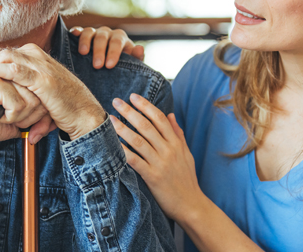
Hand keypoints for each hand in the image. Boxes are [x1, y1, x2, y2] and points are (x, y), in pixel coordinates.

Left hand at [0, 44, 106, 140]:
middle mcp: (37, 55)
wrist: (85, 115)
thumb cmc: (65, 109)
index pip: (2, 56)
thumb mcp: (41, 98)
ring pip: (2, 57)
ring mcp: (40, 64)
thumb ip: (26, 99)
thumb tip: (18, 120)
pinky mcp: (40, 77)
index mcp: (36, 57)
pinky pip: (11, 69)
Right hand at [0, 76, 50, 154]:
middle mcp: (10, 73)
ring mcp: (1, 74)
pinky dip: (10, 117)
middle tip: (10, 121)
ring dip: (20, 117)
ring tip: (2, 118)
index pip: (42, 94)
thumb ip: (31, 119)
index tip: (23, 123)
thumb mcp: (15, 123)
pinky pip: (18, 103)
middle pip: (40, 96)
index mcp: (15, 78)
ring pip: (32, 99)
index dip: (38, 114)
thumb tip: (45, 123)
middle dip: (30, 117)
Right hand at [70, 26, 144, 68]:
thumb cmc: (121, 64)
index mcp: (119, 37)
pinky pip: (78, 31)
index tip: (110, 66)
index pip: (117, 42)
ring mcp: (93, 33)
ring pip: (89, 32)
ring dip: (85, 41)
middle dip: (99, 51)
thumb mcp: (131, 62)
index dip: (114, 53)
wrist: (109, 63)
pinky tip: (72, 35)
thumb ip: (137, 57)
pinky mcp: (81, 35)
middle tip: (97, 66)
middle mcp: (106, 33)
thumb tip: (140, 48)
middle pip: (102, 38)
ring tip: (83, 53)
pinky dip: (75, 32)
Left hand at [110, 94, 205, 222]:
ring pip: (138, 141)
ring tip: (110, 119)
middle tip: (116, 101)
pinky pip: (135, 161)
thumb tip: (170, 114)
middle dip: (130, 112)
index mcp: (176, 143)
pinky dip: (123, 151)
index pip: (160, 118)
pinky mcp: (153, 177)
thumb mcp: (186, 154)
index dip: (146, 105)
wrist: (192, 205)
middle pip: (146, 126)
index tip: (133, 96)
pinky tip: (113, 144)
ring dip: (122, 128)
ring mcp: (160, 163)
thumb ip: (178, 133)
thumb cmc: (187, 179)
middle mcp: (168, 150)